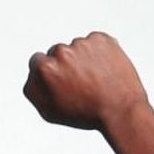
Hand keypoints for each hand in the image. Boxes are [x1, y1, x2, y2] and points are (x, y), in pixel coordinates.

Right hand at [23, 32, 148, 131]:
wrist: (120, 109)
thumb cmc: (85, 114)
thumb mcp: (49, 111)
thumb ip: (33, 90)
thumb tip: (32, 75)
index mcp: (45, 68)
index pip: (37, 60)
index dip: (50, 73)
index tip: (61, 82)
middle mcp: (61, 52)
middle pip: (57, 52)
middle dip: (66, 64)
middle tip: (80, 83)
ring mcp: (82, 44)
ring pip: (77, 48)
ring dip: (84, 59)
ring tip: (95, 79)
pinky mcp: (101, 39)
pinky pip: (95, 42)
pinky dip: (99, 53)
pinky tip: (104, 70)